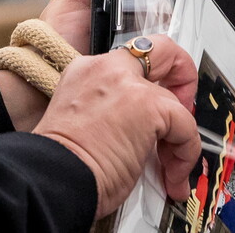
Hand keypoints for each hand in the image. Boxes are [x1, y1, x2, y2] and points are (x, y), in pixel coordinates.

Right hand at [36, 34, 200, 215]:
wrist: (49, 183)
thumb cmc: (61, 166)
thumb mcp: (82, 121)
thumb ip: (112, 109)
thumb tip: (142, 128)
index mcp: (86, 72)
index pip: (131, 57)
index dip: (153, 73)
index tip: (161, 90)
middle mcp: (106, 70)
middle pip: (161, 52)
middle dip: (181, 75)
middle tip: (184, 106)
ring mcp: (130, 86)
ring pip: (175, 101)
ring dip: (180, 136)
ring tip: (170, 167)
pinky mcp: (149, 107)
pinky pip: (185, 125)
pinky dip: (185, 152)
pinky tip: (172, 174)